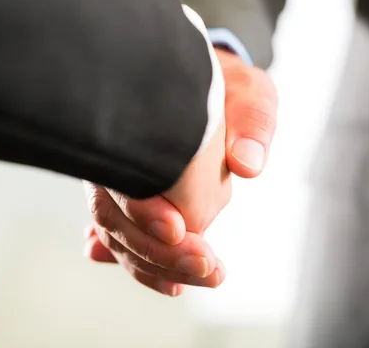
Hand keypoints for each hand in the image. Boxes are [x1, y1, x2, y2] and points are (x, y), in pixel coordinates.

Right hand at [84, 49, 276, 295]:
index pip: (129, 176)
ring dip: (152, 265)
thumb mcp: (250, 95)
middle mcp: (118, 152)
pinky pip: (124, 232)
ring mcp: (117, 176)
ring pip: (117, 231)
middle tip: (207, 268)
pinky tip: (166, 282)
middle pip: (117, 215)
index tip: (181, 231)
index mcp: (141, 122)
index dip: (148, 210)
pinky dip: (141, 261)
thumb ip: (251, 125)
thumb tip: (248, 165)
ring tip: (190, 284)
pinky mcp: (129, 195)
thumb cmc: (231, 90)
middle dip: (159, 251)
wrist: (209, 85)